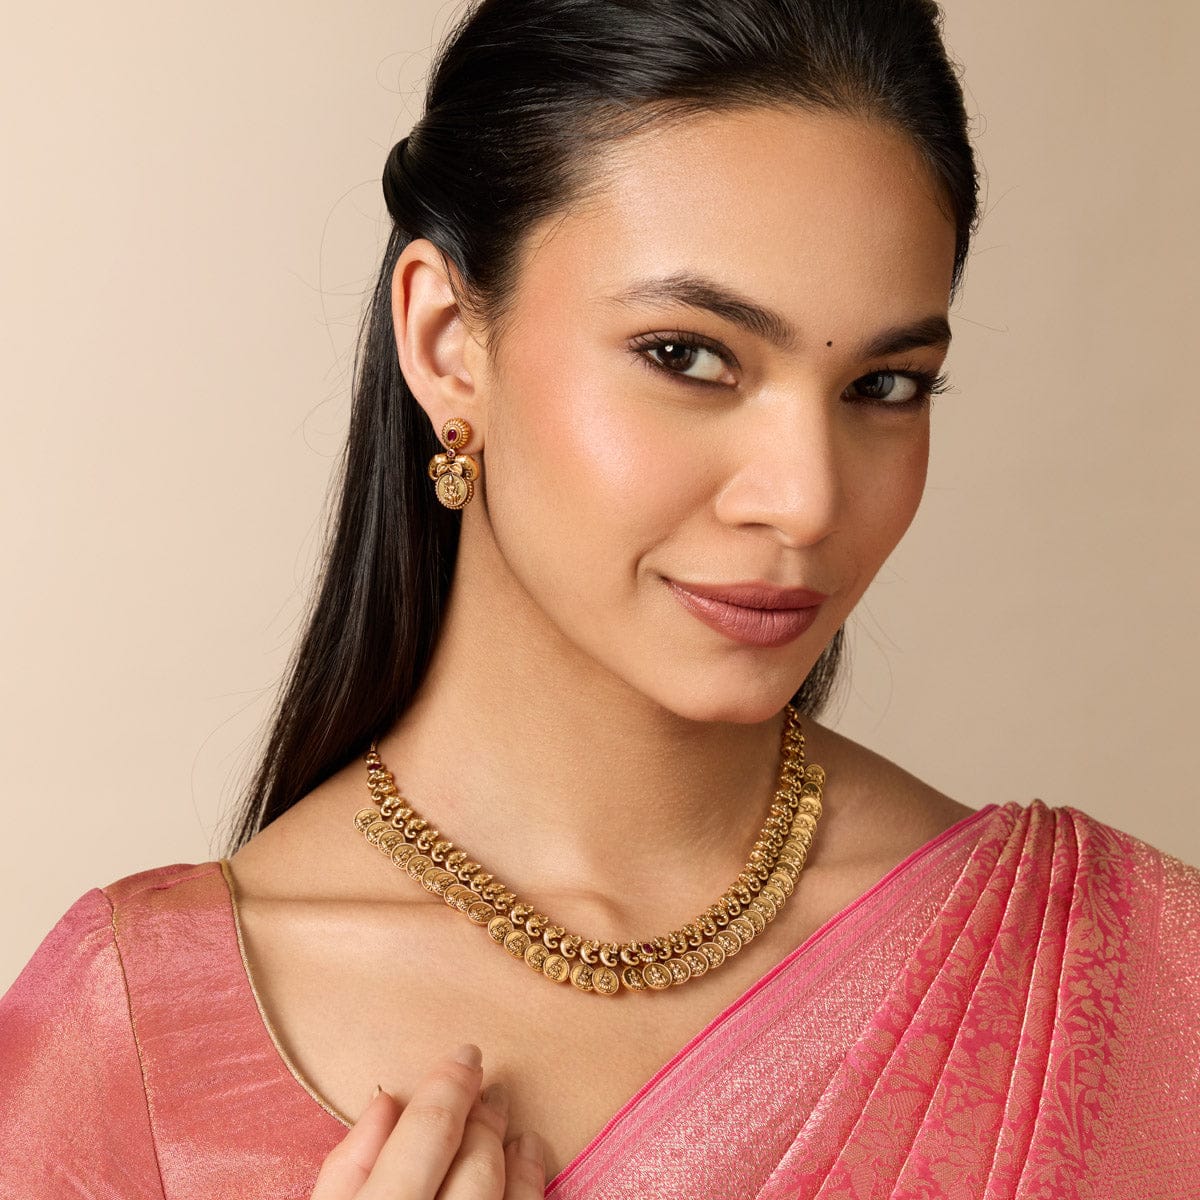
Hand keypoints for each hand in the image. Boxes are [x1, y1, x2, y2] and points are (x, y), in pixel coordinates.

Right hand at [310, 1043, 545, 1198]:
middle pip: (476, 1162)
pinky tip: (527, 1160)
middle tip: (483, 1085)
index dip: (451, 1086)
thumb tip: (385, 1101)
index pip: (430, 1133)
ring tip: (509, 1122)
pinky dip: (531, 1184)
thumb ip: (346, 1168)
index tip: (466, 1055)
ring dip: (514, 1151)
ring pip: (508, 1194)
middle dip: (481, 1117)